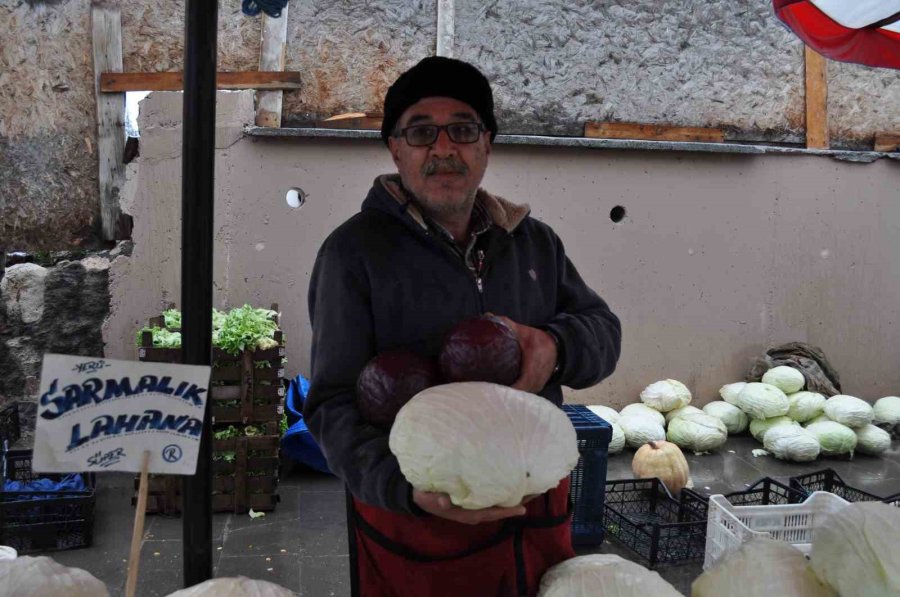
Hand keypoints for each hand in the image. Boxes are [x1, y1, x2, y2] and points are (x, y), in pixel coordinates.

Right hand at [413, 490, 527, 524]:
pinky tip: (514, 483)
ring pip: (499, 503)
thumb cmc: (427, 496)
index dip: (506, 511)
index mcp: (467, 513)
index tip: (523, 508)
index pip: (491, 513)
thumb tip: (445, 502)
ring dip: (515, 496)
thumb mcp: (430, 498)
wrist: (419, 496)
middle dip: (518, 501)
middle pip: (501, 509)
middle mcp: (475, 512)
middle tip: (537, 491)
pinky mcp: (474, 500)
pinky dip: (505, 491)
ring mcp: (476, 507)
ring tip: (532, 487)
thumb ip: (438, 499)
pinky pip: (493, 498)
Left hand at [490, 315, 557, 393]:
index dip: (503, 389)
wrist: (559, 349)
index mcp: (532, 370)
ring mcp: (536, 388)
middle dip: (500, 393)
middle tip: (484, 389)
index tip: (488, 386)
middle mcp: (535, 383)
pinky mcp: (535, 389)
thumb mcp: (525, 333)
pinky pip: (523, 395)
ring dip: (506, 396)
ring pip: (519, 398)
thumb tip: (489, 316)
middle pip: (515, 396)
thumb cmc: (541, 342)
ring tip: (489, 392)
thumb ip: (507, 325)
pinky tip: (501, 391)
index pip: (518, 387)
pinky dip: (513, 394)